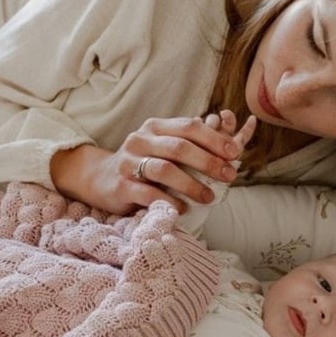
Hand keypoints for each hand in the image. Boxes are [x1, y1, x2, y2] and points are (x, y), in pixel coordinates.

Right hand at [50, 110, 255, 214]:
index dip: (214, 139)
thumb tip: (229, 136)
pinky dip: (169, 201)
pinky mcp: (121, 186)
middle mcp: (140, 140)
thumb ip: (190, 141)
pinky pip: (149, 194)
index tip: (235, 154)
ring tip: (208, 197)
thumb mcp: (162, 146)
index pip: (189, 127)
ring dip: (191, 185)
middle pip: (179, 147)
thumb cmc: (142, 163)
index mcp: (155, 127)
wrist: (100, 178)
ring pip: (165, 169)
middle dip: (209, 162)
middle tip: (229, 176)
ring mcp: (129, 163)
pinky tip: (182, 209)